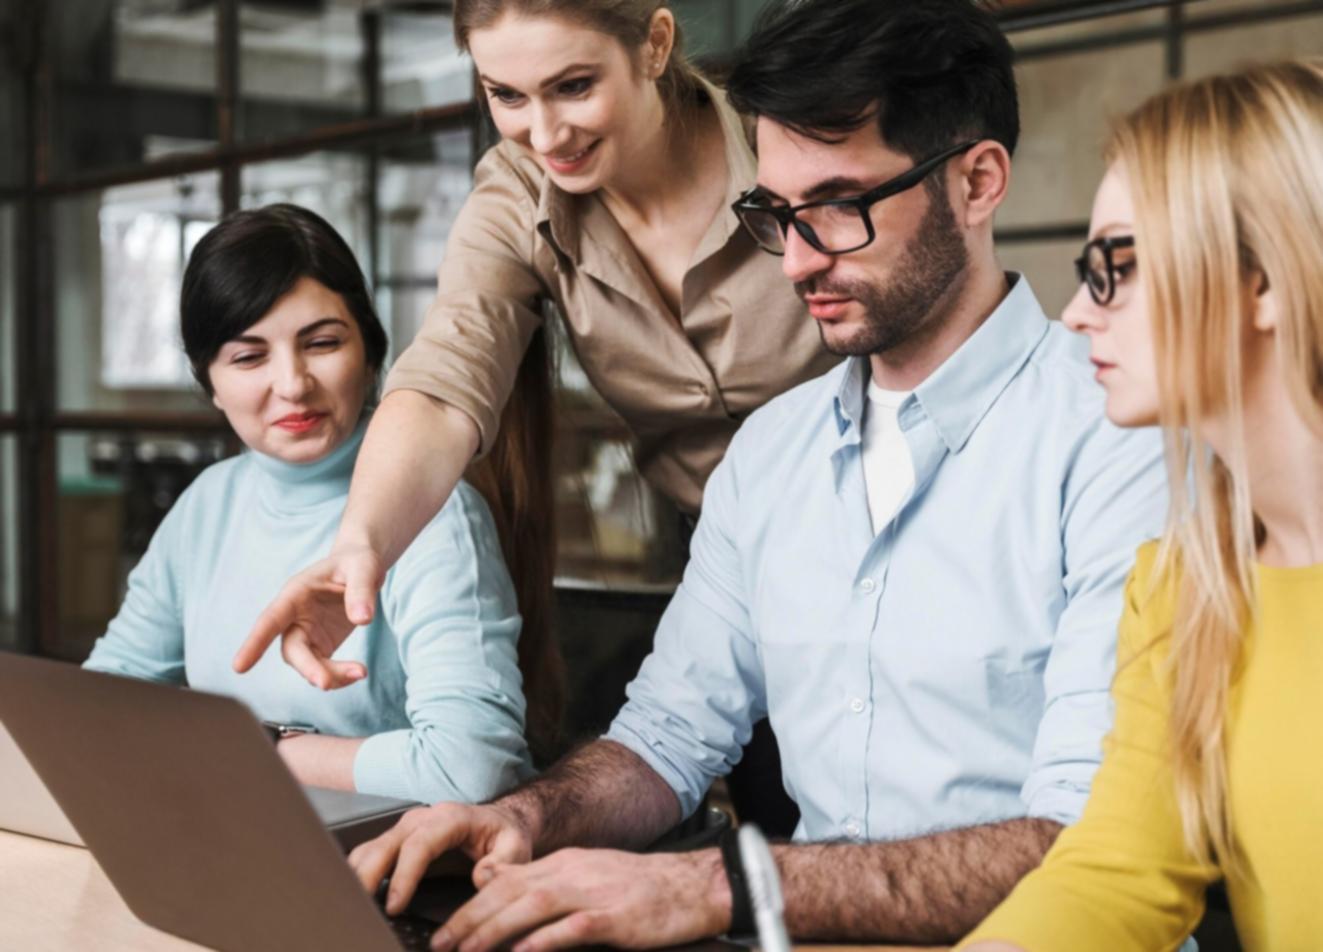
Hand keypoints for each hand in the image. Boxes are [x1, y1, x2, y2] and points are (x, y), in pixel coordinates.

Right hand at [231, 546, 383, 688]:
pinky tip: (358, 672)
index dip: (255, 642)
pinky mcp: (322, 645)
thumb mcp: (364, 567)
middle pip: (292, 650)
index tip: (238, 667)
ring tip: (361, 672)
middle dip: (308, 668)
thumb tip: (362, 620)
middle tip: (327, 683)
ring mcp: (307, 633)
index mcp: (296, 593)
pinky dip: (339, 676)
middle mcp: (295, 616)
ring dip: (330, 676)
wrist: (362, 569)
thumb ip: (361, 590)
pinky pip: (323, 669)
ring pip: (307, 664)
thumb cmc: (357, 562)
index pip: (271, 619)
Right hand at [348, 802, 535, 914]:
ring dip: (357, 876)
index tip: (394, 906)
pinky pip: (370, 854)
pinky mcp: (398, 839)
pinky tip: (354, 896)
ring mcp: (406, 827)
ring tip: (350, 906)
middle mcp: (422, 818)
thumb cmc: (505, 834)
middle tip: (358, 909)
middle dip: (367, 877)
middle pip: (385, 845)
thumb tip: (480, 877)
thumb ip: (504, 863)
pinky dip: (358, 874)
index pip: (419, 845)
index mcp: (450, 818)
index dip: (403, 876)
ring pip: (371, 848)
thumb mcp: (516, 847)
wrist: (501, 820)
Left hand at [430, 848, 729, 951]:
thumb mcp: (588, 876)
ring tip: (467, 950)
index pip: (505, 880)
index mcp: (564, 864)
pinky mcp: (615, 917)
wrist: (694, 886)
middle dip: (469, 919)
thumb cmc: (641, 888)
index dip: (470, 905)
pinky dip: (545, 939)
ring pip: (532, 905)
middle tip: (440, 944)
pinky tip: (523, 951)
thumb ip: (546, 883)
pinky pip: (573, 926)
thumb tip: (501, 889)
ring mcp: (593, 892)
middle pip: (510, 891)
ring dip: (494, 929)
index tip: (444, 931)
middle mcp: (572, 872)